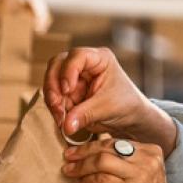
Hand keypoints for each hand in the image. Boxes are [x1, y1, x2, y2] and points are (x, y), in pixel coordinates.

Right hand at [43, 47, 176, 156]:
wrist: (129, 119)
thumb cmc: (126, 105)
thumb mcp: (106, 108)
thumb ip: (85, 115)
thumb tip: (65, 125)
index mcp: (99, 59)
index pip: (77, 56)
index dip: (67, 71)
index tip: (67, 90)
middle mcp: (84, 65)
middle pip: (57, 65)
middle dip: (53, 86)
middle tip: (56, 105)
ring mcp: (74, 78)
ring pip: (52, 82)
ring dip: (53, 101)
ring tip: (61, 118)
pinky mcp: (69, 93)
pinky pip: (55, 98)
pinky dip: (55, 109)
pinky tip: (62, 120)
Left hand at [62, 138, 176, 182]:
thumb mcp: (139, 173)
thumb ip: (122, 161)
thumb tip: (90, 151)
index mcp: (151, 152)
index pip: (115, 141)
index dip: (93, 144)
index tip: (77, 150)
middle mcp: (147, 161)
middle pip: (107, 147)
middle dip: (83, 151)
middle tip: (68, 156)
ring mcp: (138, 176)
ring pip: (101, 162)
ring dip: (81, 167)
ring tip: (70, 171)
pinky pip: (100, 180)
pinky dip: (87, 180)